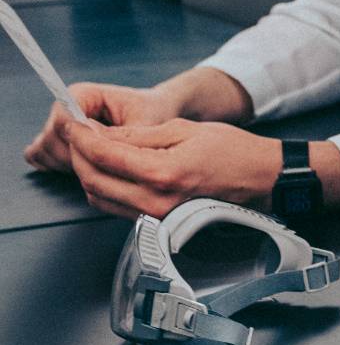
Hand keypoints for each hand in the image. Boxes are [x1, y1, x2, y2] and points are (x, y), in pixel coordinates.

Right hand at [25, 82, 184, 173]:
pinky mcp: (56, 141)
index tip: (103, 155)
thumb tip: (99, 150)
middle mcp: (64, 106)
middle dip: (76, 157)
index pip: (63, 121)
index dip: (79, 143)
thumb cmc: (153, 113)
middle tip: (108, 166)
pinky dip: (61, 168)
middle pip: (51, 138)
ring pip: (46, 150)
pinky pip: (42, 158)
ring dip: (70, 165)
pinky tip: (87, 169)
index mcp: (82, 94)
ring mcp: (57, 124)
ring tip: (103, 167)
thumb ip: (122, 136)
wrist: (156, 113)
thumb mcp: (147, 123)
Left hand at [64, 119, 280, 219]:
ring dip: (88, 172)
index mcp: (163, 173)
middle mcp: (155, 200)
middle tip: (76, 135)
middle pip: (93, 179)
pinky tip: (109, 170)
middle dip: (77, 154)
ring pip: (99, 196)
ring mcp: (156, 215)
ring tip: (91, 150)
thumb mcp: (185, 130)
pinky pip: (115, 206)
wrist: (263, 180)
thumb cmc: (234, 153)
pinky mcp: (159, 221)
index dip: (80, 136)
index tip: (71, 123)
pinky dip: (104, 187)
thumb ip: (139, 135)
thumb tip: (102, 134)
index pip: (104, 155)